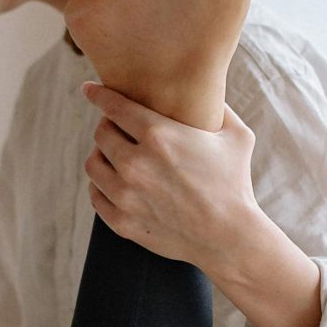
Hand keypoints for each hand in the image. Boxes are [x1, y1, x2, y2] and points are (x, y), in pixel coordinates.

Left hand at [83, 84, 265, 269]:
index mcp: (159, 135)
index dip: (98, 94)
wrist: (230, 237)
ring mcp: (125, 194)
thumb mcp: (236, 136)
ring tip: (112, 156)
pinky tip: (112, 182)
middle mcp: (135, 163)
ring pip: (93, 164)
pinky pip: (96, 195)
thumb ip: (219, 108)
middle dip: (108, 126)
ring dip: (100, 155)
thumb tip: (208, 91)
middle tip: (117, 129)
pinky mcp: (122, 221)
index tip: (90, 89)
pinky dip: (100, 186)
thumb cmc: (235, 184)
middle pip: (101, 133)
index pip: (113, 106)